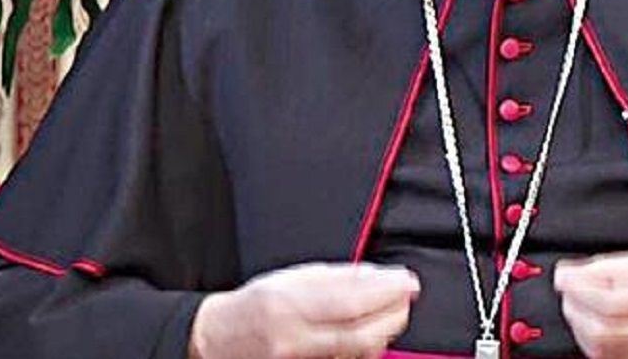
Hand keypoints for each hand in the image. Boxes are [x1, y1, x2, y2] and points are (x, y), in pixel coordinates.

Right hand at [189, 262, 419, 358]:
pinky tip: (375, 331)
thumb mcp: (293, 277)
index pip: (349, 302)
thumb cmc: (256, 305)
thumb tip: (381, 277)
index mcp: (287, 305)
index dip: (385, 293)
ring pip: (359, 351)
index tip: (406, 281)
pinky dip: (368, 345)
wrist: (220, 339)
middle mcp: (293, 339)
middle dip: (393, 313)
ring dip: (386, 329)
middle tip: (407, 296)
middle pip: (360, 332)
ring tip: (395, 310)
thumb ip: (338, 278)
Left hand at [554, 248, 627, 358]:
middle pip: (603, 325)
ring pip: (605, 346)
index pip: (610, 295)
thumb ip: (622, 266)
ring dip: (581, 326)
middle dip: (575, 307)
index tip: (563, 276)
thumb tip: (580, 272)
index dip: (578, 286)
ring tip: (578, 308)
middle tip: (567, 293)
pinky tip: (595, 328)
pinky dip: (596, 344)